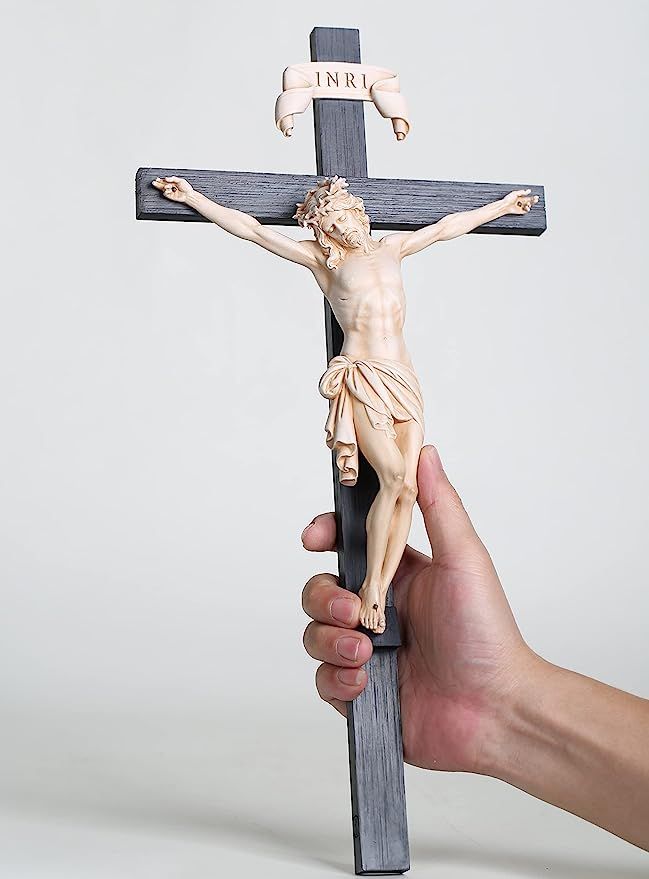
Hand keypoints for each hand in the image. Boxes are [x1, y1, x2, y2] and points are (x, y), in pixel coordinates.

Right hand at [152, 175, 193, 202]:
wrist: (188, 194)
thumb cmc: (186, 188)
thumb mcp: (180, 180)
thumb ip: (173, 178)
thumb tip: (166, 178)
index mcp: (172, 182)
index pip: (164, 181)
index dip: (160, 180)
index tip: (157, 179)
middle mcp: (170, 187)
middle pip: (162, 185)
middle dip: (157, 183)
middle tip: (154, 182)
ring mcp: (170, 191)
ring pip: (163, 189)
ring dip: (164, 187)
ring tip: (167, 186)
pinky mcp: (170, 196)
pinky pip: (165, 193)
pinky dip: (166, 191)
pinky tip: (168, 189)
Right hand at [300, 445, 539, 773]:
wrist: (496, 710)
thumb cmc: (486, 632)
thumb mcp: (464, 558)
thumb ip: (439, 505)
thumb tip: (424, 451)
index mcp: (398, 575)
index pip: (346, 544)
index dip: (324, 536)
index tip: (316, 538)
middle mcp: (377, 611)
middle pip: (320, 590)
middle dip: (326, 598)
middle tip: (354, 613)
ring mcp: (366, 652)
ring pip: (314, 634)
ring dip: (330, 640)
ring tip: (366, 654)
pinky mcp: (361, 693)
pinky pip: (323, 679)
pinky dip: (338, 678)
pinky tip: (367, 682)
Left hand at [501, 188, 538, 213]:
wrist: (504, 206)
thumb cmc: (508, 199)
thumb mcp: (515, 193)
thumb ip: (522, 192)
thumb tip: (528, 190)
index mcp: (520, 197)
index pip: (528, 197)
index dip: (533, 197)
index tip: (536, 197)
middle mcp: (521, 202)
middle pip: (529, 201)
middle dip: (533, 201)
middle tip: (536, 200)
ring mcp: (521, 207)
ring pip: (528, 206)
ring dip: (530, 205)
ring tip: (528, 204)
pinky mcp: (520, 211)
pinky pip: (525, 211)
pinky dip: (527, 209)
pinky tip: (527, 207)